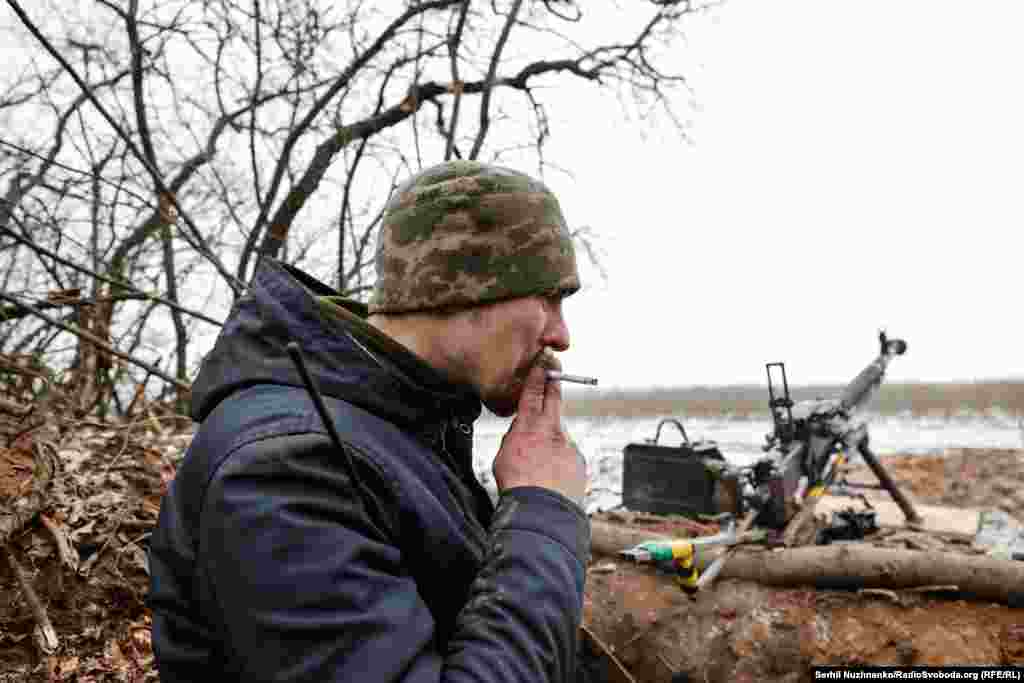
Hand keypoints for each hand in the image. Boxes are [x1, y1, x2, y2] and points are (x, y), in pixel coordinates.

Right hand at [492, 355, 586, 506]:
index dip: (538, 375)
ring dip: (551, 444)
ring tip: (540, 466)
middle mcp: (552, 430)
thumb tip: (520, 433)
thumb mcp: (503, 455)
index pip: (533, 392)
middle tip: (554, 371)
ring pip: (559, 436)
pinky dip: (559, 464)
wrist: (542, 509)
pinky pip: (567, 457)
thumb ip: (514, 438)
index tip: (544, 361)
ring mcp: (568, 445)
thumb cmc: (518, 485)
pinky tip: (551, 479)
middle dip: (553, 385)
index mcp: (529, 426)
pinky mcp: (579, 461)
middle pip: (554, 400)